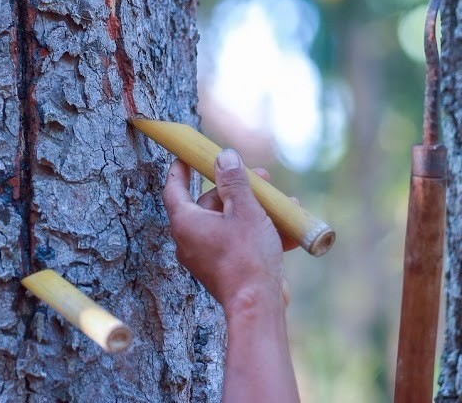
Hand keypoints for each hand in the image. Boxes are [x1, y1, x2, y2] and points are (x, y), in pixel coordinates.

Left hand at [162, 149, 287, 316]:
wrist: (257, 306)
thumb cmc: (247, 257)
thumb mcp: (245, 210)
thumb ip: (234, 181)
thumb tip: (224, 157)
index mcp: (186, 222)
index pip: (175, 188)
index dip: (180, 168)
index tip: (186, 155)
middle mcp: (190, 240)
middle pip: (209, 204)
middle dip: (236, 189)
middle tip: (261, 178)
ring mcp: (206, 257)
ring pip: (229, 223)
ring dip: (254, 210)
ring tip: (281, 204)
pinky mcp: (223, 269)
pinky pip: (238, 243)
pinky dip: (258, 233)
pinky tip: (287, 229)